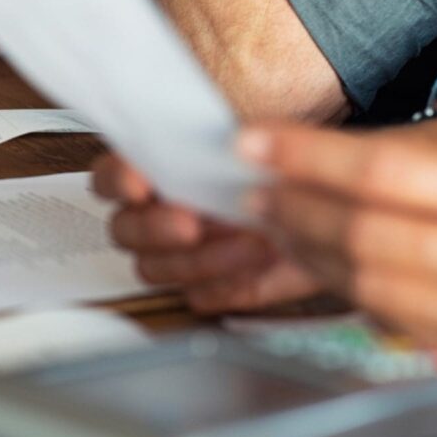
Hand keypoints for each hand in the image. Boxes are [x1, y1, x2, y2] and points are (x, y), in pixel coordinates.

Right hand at [93, 153, 319, 313]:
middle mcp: (156, 215)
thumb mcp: (262, 139)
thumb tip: (231, 141)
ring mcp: (177, 255)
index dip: (118, 181)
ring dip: (199, 259)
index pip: (109, 177)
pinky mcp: (208, 287)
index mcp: (154, 170)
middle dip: (155, 228)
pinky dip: (226, 284)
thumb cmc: (283, 168)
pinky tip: (257, 266)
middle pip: (123, 231)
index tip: (140, 184)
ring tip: (249, 241)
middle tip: (191, 223)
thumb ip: (235, 138)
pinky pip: (197, 297)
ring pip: (154, 269)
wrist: (326, 205)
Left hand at [242, 122, 436, 348]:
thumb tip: (262, 149)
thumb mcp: (423, 144)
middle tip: (256, 197)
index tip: (250, 143)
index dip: (308, 156)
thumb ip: (351, 153)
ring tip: (275, 226)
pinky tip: (309, 258)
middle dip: (298, 212)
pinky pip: (382, 316)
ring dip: (306, 251)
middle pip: (367, 233)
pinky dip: (335, 284)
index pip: (384, 170)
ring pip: (368, 282)